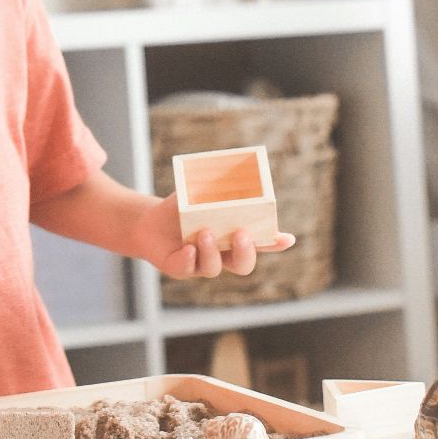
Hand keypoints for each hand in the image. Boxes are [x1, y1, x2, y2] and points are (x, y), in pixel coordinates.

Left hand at [137, 193, 295, 279]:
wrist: (150, 222)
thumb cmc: (182, 208)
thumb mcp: (199, 194)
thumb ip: (217, 189)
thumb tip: (233, 169)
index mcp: (233, 238)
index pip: (260, 243)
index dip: (274, 243)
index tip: (287, 238)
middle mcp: (221, 255)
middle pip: (243, 265)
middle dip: (245, 252)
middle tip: (241, 234)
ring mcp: (201, 264)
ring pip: (214, 268)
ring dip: (212, 251)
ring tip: (205, 232)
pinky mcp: (179, 268)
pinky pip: (188, 269)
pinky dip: (189, 259)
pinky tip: (188, 247)